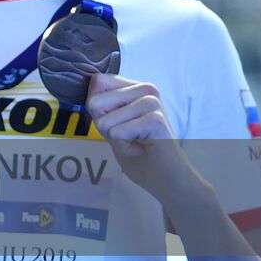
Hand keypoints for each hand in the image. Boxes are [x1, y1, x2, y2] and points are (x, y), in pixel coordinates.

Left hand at [86, 73, 198, 202]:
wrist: (167, 180)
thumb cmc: (139, 152)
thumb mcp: (112, 123)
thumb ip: (102, 102)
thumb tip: (93, 80)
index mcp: (136, 87)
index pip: (98, 81)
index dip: (98, 108)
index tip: (118, 122)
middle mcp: (147, 89)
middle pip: (95, 101)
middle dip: (105, 125)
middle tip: (129, 136)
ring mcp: (153, 103)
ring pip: (105, 121)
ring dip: (116, 139)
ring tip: (136, 142)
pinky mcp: (155, 120)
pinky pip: (117, 133)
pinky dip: (124, 147)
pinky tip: (142, 149)